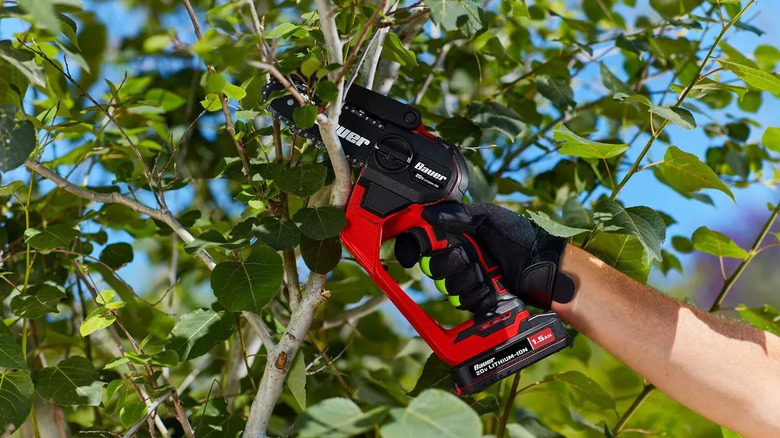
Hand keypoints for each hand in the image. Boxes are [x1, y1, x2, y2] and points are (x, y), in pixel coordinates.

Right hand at [395, 202, 574, 311]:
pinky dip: (477, 295)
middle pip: (433, 267)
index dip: (416, 246)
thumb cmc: (522, 237)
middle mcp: (461, 257)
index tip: (417, 250)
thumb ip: (458, 215)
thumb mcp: (490, 217)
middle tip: (470, 257)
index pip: (426, 242)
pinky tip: (490, 287)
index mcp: (460, 235)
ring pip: (447, 287)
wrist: (544, 268)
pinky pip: (463, 303)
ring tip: (486, 273)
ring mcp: (469, 279)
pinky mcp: (478, 298)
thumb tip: (428, 213)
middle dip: (451, 264)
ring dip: (467, 280)